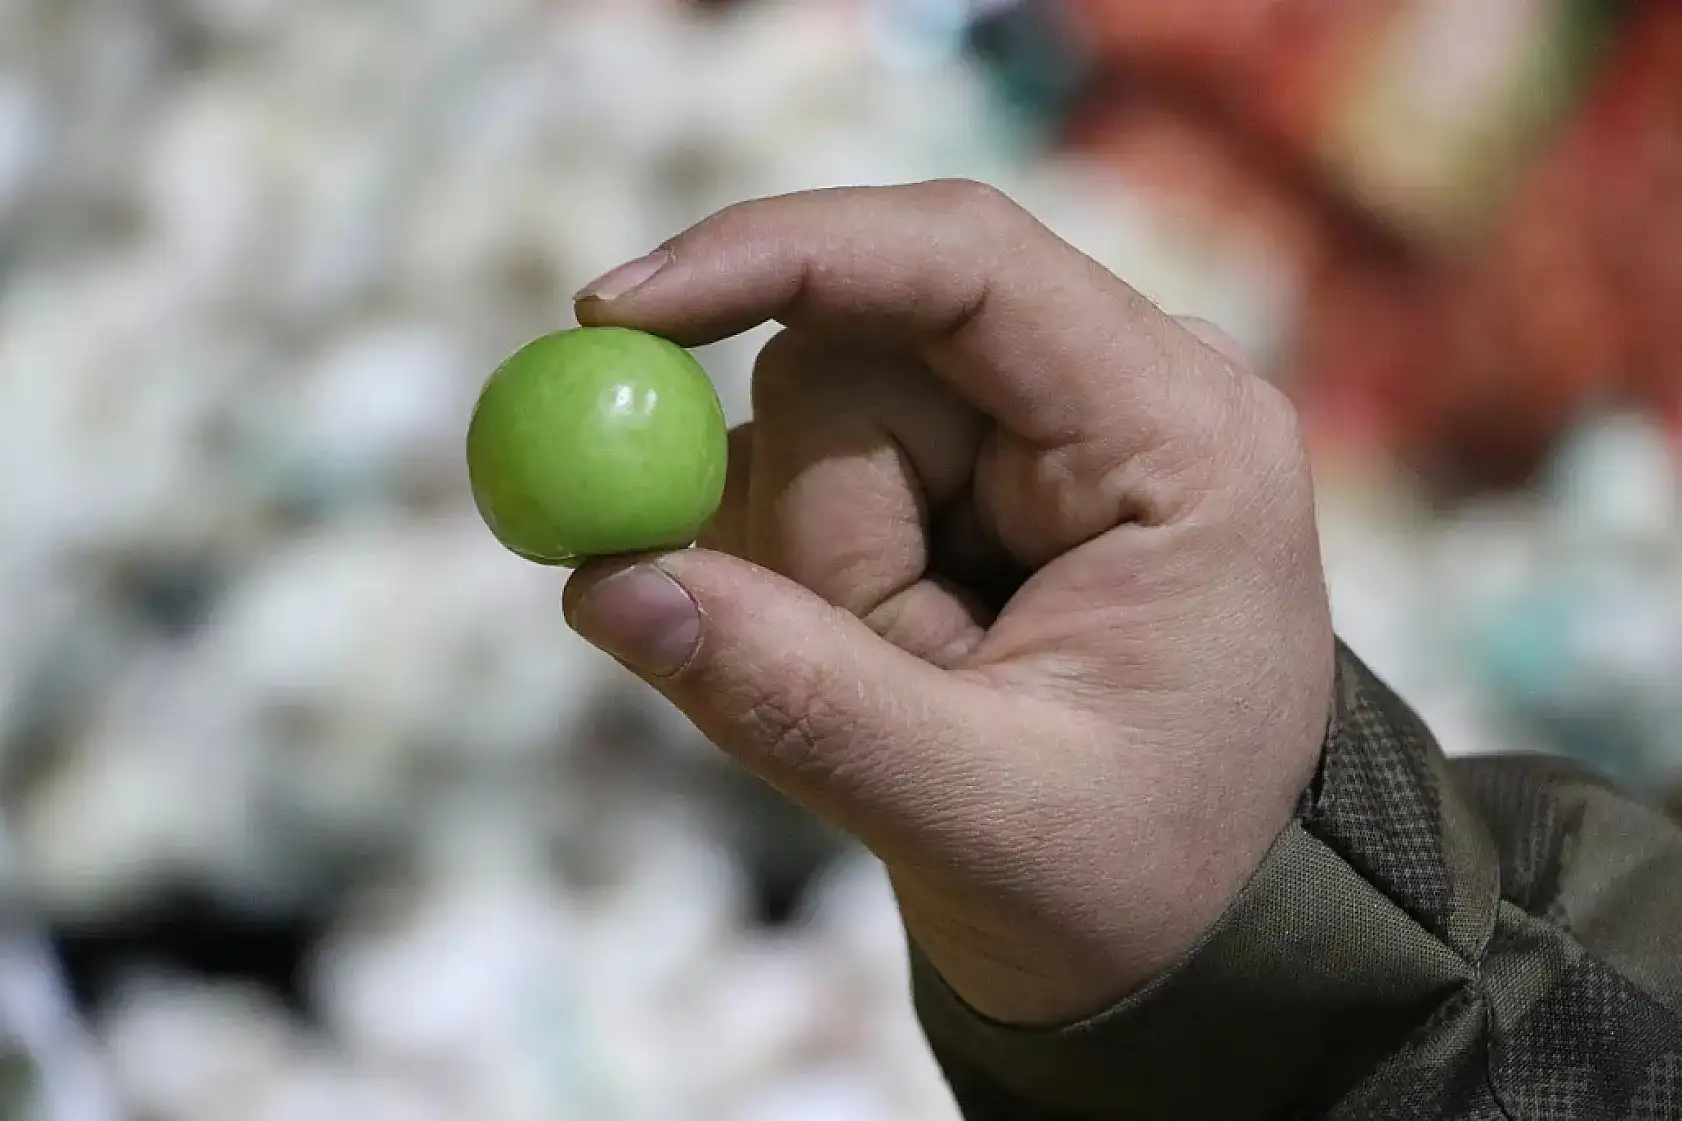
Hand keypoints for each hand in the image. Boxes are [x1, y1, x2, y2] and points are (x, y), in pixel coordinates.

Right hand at [564, 181, 1335, 1025]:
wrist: (1190, 926)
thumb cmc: (1129, 879)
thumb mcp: (977, 814)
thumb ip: (797, 699)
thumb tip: (606, 578)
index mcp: (1178, 437)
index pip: (966, 260)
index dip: (779, 254)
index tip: (610, 310)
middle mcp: (1115, 391)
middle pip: (857, 349)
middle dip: (816, 531)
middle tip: (886, 677)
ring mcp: (1038, 421)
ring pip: (813, 413)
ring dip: (810, 568)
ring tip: (920, 690)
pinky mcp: (968, 465)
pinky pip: (811, 463)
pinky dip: (796, 567)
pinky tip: (887, 657)